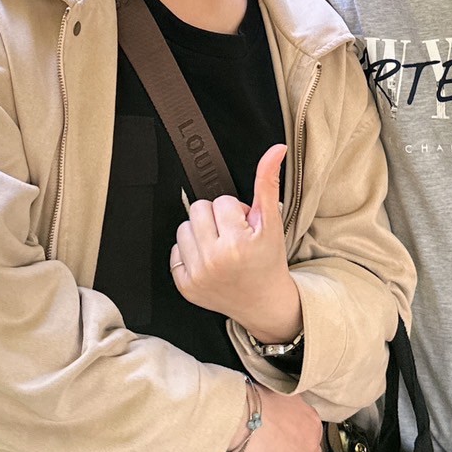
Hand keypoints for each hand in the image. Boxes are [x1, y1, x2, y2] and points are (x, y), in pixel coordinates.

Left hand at [171, 144, 300, 340]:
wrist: (264, 302)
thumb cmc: (268, 260)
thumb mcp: (272, 223)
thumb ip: (268, 183)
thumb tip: (276, 149)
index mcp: (236, 244)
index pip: (222, 202)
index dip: (236, 212)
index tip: (246, 229)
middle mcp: (213, 261)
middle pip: (198, 209)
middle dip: (216, 218)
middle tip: (233, 235)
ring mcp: (197, 276)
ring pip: (184, 227)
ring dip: (201, 232)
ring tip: (220, 247)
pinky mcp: (185, 286)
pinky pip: (175, 250)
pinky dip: (190, 252)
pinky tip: (208, 261)